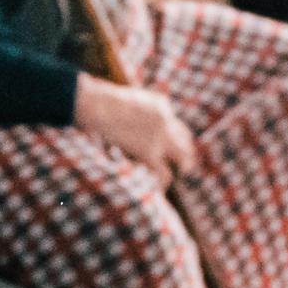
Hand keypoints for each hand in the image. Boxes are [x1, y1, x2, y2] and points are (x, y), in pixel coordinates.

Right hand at [76, 78, 196, 185]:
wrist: (101, 105)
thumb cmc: (101, 100)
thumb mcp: (120, 98)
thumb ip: (130, 108)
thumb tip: (116, 116)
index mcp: (160, 104)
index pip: (172, 120)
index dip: (172, 131)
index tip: (169, 139)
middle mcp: (166, 119)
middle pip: (184, 136)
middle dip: (186, 147)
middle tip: (185, 156)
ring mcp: (160, 136)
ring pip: (182, 155)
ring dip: (185, 164)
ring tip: (185, 171)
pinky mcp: (150, 152)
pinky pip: (163, 172)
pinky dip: (162, 182)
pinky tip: (161, 189)